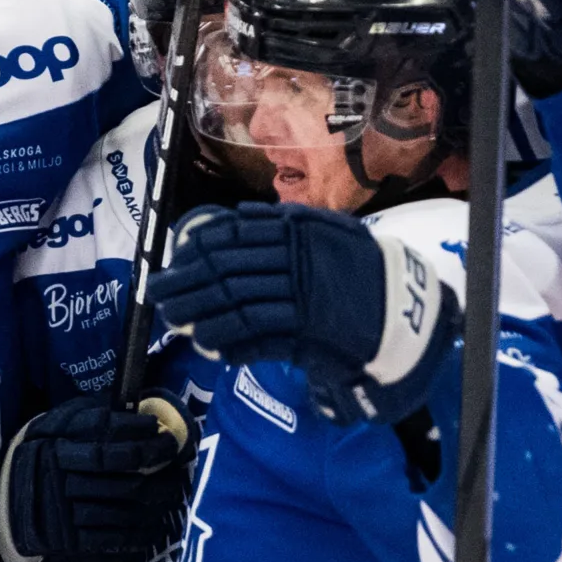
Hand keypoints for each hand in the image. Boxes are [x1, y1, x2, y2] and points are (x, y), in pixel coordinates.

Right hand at [0, 395, 192, 561]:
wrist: (12, 501)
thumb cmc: (44, 453)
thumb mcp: (57, 423)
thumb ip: (91, 413)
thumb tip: (137, 405)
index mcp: (57, 444)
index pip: (107, 437)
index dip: (140, 434)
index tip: (163, 433)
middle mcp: (61, 479)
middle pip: (125, 480)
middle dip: (161, 475)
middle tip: (178, 470)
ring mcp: (66, 514)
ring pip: (126, 511)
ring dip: (157, 505)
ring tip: (172, 495)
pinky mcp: (71, 543)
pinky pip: (115, 541)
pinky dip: (142, 534)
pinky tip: (156, 524)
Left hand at [147, 203, 458, 423]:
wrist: (403, 310)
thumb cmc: (360, 270)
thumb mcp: (329, 232)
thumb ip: (286, 223)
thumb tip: (236, 216)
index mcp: (298, 229)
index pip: (233, 234)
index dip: (197, 248)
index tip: (175, 259)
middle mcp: (296, 258)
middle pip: (226, 270)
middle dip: (186, 283)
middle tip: (158, 293)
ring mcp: (301, 296)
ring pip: (236, 304)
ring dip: (200, 315)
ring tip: (177, 323)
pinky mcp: (308, 332)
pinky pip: (258, 336)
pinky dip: (231, 342)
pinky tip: (211, 346)